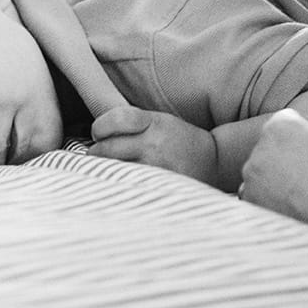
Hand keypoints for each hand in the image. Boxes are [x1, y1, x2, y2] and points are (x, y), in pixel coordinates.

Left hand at [89, 105, 219, 186]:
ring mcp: (156, 168)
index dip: (100, 127)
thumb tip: (95, 133)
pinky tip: (123, 183)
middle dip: (96, 152)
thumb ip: (131, 124)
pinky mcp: (158, 187)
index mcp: (153, 122)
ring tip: (112, 170)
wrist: (212, 162)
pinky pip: (126, 186)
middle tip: (99, 155)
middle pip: (106, 149)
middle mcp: (154, 144)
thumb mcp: (159, 121)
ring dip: (106, 171)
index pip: (115, 119)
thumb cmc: (179, 140)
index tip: (98, 134)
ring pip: (113, 171)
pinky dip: (120, 184)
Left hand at [237, 109, 307, 237]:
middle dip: (302, 161)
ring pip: (271, 180)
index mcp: (280, 124)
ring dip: (292, 186)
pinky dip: (286, 210)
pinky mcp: (256, 216)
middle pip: (280, 152)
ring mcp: (252, 186)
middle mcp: (257, 152)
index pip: (298, 124)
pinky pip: (268, 207)